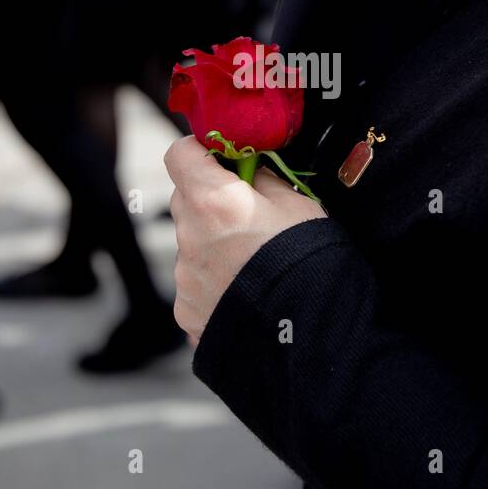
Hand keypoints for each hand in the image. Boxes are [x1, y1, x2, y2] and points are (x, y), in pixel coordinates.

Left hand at [164, 136, 326, 343]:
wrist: (307, 338)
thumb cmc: (308, 263)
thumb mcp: (299, 207)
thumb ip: (265, 182)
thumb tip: (250, 172)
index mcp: (212, 202)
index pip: (179, 154)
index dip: (199, 150)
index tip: (223, 157)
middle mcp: (188, 237)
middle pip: (186, 200)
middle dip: (211, 199)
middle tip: (250, 212)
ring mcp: (184, 278)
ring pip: (192, 243)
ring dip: (215, 243)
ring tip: (256, 263)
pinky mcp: (186, 311)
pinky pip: (197, 283)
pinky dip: (216, 282)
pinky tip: (248, 294)